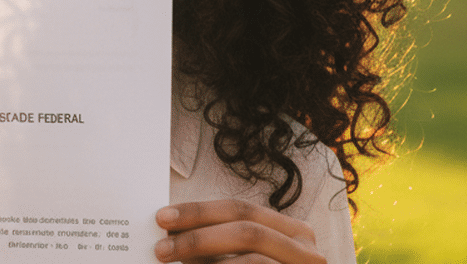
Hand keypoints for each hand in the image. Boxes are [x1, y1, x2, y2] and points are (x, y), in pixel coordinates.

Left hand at [154, 200, 324, 263]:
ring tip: (173, 263)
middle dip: (198, 237)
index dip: (199, 211)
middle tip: (161, 248)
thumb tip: (170, 233)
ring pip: (252, 259)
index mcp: (290, 230)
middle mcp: (305, 248)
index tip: (162, 218)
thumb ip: (214, 248)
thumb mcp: (239, 259)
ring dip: (207, 262)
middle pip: (247, 230)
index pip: (240, 209)